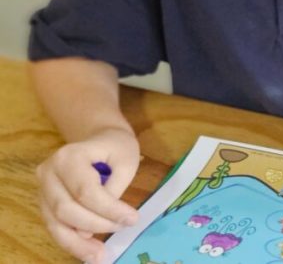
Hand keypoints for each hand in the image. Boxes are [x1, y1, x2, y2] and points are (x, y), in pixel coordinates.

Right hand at [36, 126, 140, 263]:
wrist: (99, 138)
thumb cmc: (116, 147)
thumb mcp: (126, 160)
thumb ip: (114, 188)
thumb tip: (97, 224)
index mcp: (69, 156)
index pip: (86, 190)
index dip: (108, 209)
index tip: (132, 219)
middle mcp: (48, 172)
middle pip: (67, 209)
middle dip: (96, 225)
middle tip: (123, 229)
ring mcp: (42, 189)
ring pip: (56, 223)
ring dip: (78, 244)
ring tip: (99, 257)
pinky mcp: (45, 203)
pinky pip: (55, 227)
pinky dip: (71, 242)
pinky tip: (88, 252)